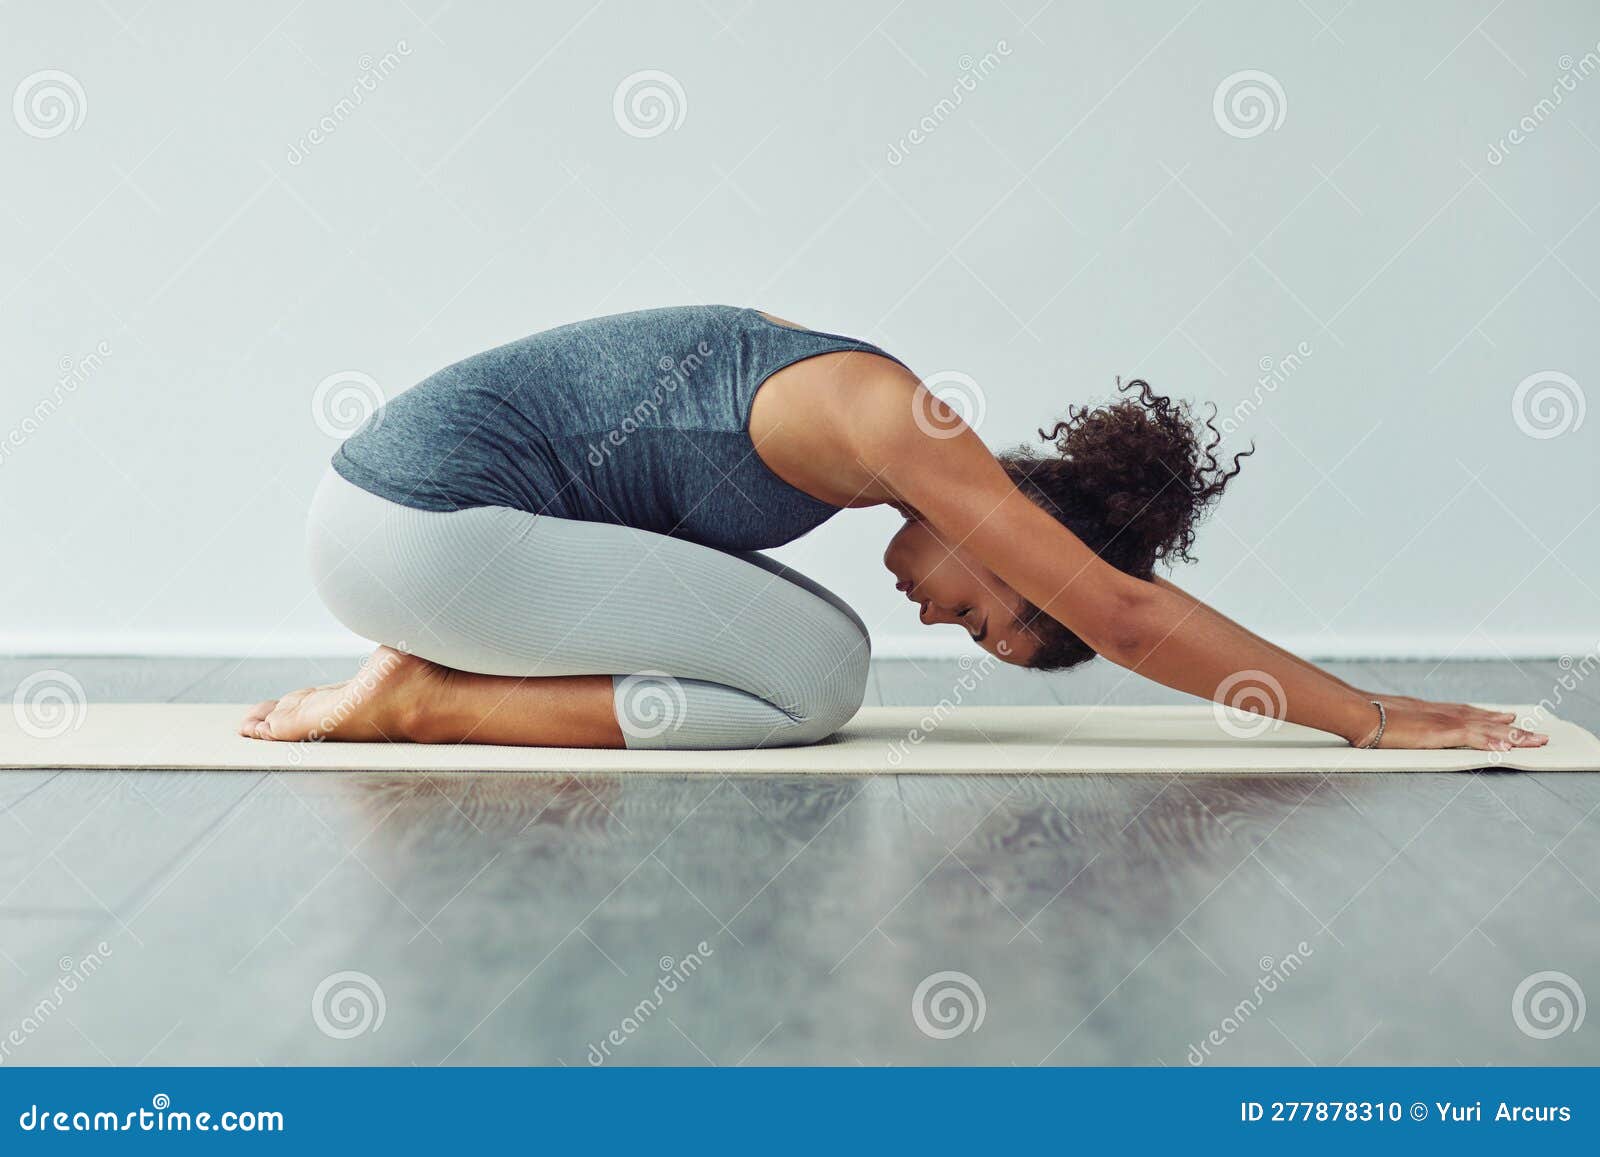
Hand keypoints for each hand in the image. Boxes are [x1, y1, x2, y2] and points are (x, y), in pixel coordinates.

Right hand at [1353, 698, 1547, 751]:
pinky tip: (1508, 746)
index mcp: (1430, 711)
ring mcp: (1443, 721)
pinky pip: (1474, 737)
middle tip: (1536, 734)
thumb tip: (1397, 733)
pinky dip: (1493, 741)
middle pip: (1485, 720)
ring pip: (1487, 728)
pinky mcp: (1441, 732)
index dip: (1489, 716)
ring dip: (1513, 735)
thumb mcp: (1389, 721)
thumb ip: (1403, 726)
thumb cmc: (1366, 717)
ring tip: (1536, 741)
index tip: (1507, 717)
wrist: (1359, 713)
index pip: (1467, 712)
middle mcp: (1442, 713)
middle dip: (1512, 728)